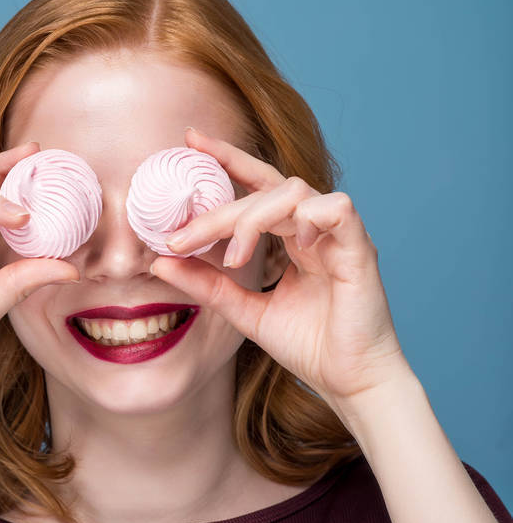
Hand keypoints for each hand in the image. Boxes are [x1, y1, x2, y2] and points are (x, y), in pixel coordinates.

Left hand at [149, 128, 410, 411]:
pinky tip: (291, 245)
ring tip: (235, 257)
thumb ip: (207, 285)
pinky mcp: (360, 249)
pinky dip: (308, 218)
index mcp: (292, 238)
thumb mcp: (244, 312)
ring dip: (255, 217)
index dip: (227, 158)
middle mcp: (315, 229)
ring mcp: (339, 236)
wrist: (349, 382)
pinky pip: (337, 208)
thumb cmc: (310, 346)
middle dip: (218, 212)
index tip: (189, 140)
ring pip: (294, 192)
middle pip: (265, 191)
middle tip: (181, 236)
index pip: (258, 185)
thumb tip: (162, 262)